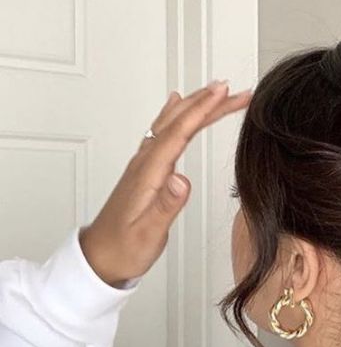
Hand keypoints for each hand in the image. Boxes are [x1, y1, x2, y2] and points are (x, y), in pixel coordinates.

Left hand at [79, 81, 251, 286]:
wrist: (100, 257)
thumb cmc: (124, 248)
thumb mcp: (149, 234)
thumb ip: (166, 206)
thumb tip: (182, 180)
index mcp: (148, 174)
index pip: (178, 133)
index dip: (202, 110)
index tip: (223, 93)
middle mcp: (144, 163)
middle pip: (178, 122)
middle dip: (207, 102)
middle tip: (234, 89)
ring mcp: (144, 164)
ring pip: (172, 124)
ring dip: (195, 105)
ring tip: (216, 92)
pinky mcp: (146, 170)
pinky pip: (164, 132)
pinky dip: (176, 115)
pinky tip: (177, 105)